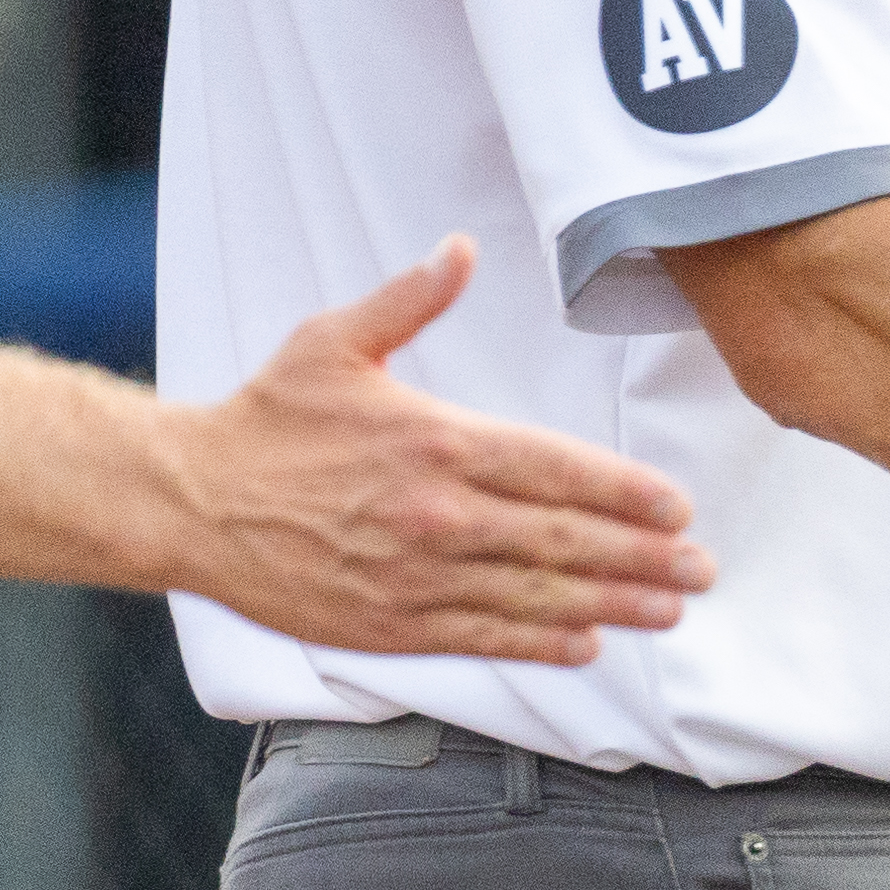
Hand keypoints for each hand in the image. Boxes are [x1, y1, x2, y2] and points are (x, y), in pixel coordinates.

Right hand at [171, 239, 714, 662]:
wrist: (188, 501)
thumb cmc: (267, 419)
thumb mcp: (334, 343)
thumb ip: (409, 299)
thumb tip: (459, 247)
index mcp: (438, 442)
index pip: (559, 470)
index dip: (628, 494)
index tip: (679, 509)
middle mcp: (439, 514)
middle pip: (566, 539)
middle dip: (644, 557)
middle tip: (701, 568)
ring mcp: (418, 575)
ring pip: (538, 595)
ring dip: (614, 604)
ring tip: (670, 607)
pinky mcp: (390, 623)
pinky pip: (485, 636)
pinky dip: (543, 642)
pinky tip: (589, 642)